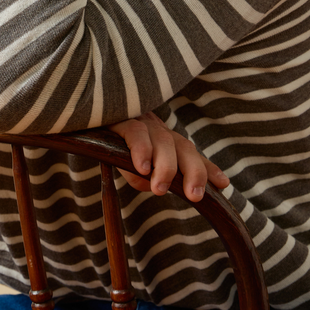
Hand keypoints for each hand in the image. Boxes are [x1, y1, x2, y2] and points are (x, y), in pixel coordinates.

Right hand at [109, 111, 229, 200]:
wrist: (87, 112)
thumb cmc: (109, 142)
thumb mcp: (129, 163)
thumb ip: (141, 177)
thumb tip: (151, 185)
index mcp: (164, 142)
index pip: (190, 155)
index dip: (207, 169)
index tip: (223, 184)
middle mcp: (158, 131)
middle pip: (184, 148)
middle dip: (194, 172)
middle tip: (195, 196)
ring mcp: (142, 123)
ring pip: (164, 142)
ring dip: (165, 167)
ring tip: (160, 189)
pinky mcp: (122, 119)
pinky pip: (136, 133)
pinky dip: (141, 150)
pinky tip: (142, 167)